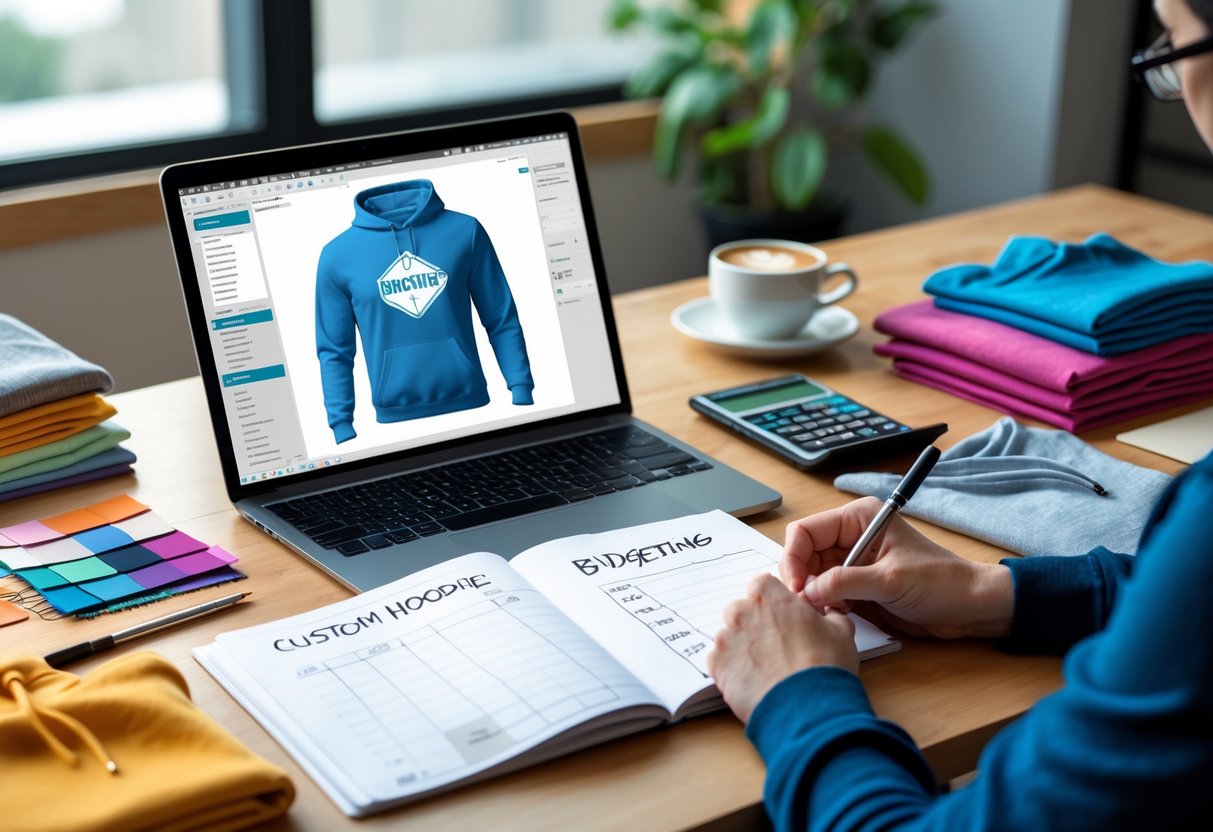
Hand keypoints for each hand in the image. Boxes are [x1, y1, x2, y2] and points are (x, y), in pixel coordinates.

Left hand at [707, 573, 857, 724]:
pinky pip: (720, 662)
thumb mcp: (841, 631)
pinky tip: (754, 681)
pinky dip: (732, 669)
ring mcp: (726, 639)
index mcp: (769, 595)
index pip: (762, 585)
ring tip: (767, 669)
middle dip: (754, 623)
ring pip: (729, 637)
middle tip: (776, 646)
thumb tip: (827, 615)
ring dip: (743, 648)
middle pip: (741, 610)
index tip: (782, 617)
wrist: (808, 708)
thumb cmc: (825, 666)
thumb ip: (828, 615)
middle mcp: (742, 612)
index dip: (773, 602)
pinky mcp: (716, 666)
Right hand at [781, 497, 1013, 639]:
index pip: (806, 531)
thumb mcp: (891, 580)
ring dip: (812, 595)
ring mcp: (852, 563)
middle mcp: (850, 537)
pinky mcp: (856, 586)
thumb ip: (846, 582)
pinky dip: (824, 606)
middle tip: (804, 605)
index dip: (793, 558)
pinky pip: (826, 594)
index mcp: (858, 519)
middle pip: (803, 555)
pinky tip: (836, 615)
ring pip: (811, 577)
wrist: (969, 608)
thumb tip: (807, 592)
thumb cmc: (941, 582)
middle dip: (801, 579)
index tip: (796, 586)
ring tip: (821, 612)